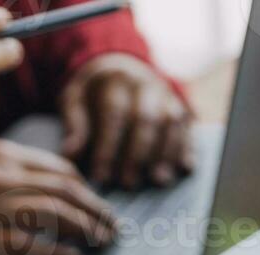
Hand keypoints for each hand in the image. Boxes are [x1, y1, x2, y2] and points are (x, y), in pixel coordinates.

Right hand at [0, 139, 115, 254]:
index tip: (93, 199)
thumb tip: (27, 178)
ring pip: (55, 216)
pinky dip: (56, 252)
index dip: (84, 187)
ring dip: (86, 229)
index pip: (56, 169)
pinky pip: (29, 246)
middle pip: (65, 192)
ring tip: (101, 241)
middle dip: (96, 209)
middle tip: (112, 226)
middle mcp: (1, 177)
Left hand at [59, 53, 192, 187]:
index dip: (108, 147)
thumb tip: (70, 154)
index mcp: (116, 80)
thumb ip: (74, 124)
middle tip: (129, 184)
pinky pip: (188, 126)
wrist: (120, 66)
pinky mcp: (181, 106)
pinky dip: (189, 147)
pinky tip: (186, 168)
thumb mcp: (74, 98)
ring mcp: (166, 95)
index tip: (100, 176)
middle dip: (138, 154)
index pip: (113, 115)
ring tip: (159, 181)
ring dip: (167, 153)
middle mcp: (145, 84)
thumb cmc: (93, 91)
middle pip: (146, 119)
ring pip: (171, 123)